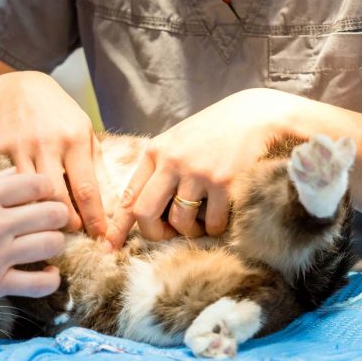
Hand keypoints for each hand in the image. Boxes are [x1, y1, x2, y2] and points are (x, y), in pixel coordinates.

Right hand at [0, 71, 108, 238]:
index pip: (87, 188)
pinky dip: (19, 196)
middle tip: (72, 232)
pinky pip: (11, 181)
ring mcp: (23, 145)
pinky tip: (22, 202)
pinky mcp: (2, 147)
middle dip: (65, 221)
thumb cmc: (58, 113)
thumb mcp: (83, 128)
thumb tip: (104, 201)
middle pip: (57, 196)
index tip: (100, 237)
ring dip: (41, 212)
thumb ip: (93, 162)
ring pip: (31, 193)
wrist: (18, 88)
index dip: (94, 218)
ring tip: (48, 222)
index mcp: (75, 138)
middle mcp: (50, 142)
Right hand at [0, 169, 67, 310]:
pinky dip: (50, 279)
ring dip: (55, 243)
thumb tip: (14, 174)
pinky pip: (39, 284)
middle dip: (58, 214)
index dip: (47, 187)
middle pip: (52, 213)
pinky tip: (47, 274)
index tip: (43, 194)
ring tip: (48, 243)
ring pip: (51, 245)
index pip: (38, 184)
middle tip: (52, 219)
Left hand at [105, 89, 291, 248]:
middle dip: (153, 232)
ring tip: (200, 221)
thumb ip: (158, 169)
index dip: (118, 225)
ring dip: (190, 230)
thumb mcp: (176, 142)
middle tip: (167, 234)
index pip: (128, 195)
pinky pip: (212, 223)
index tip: (109, 245)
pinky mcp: (224, 183)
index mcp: (155, 151)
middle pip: (144, 213)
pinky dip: (215, 227)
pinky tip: (220, 214)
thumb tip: (137, 210)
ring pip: (180, 222)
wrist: (251, 115)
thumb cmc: (211, 132)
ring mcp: (198, 172)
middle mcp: (172, 161)